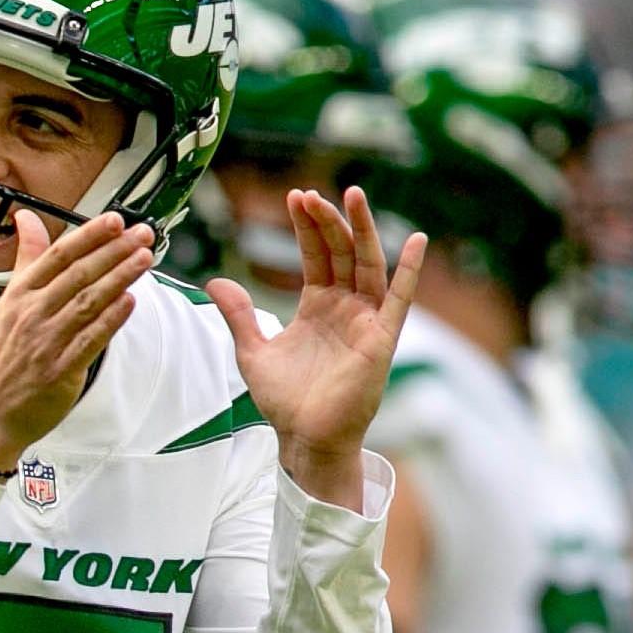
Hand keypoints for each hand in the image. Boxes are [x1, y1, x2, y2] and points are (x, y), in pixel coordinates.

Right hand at [0, 210, 153, 468]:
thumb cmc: (5, 357)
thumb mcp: (9, 302)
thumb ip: (26, 259)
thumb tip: (26, 218)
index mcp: (19, 294)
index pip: (58, 255)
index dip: (89, 235)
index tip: (115, 220)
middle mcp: (32, 314)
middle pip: (79, 274)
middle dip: (115, 251)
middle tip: (143, 234)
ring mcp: (46, 342)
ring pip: (89, 302)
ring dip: (121, 278)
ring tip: (145, 259)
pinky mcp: (61, 370)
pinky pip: (91, 339)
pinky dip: (112, 319)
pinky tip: (131, 301)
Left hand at [206, 187, 427, 507]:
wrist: (304, 438)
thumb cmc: (285, 401)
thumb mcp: (253, 351)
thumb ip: (239, 315)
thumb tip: (216, 281)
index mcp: (317, 307)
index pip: (315, 255)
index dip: (306, 227)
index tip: (294, 197)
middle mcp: (345, 308)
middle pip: (340, 252)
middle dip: (326, 221)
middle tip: (308, 194)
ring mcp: (365, 321)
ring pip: (367, 264)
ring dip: (361, 230)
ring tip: (351, 195)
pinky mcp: (380, 340)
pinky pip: (399, 300)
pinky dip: (410, 271)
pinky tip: (417, 241)